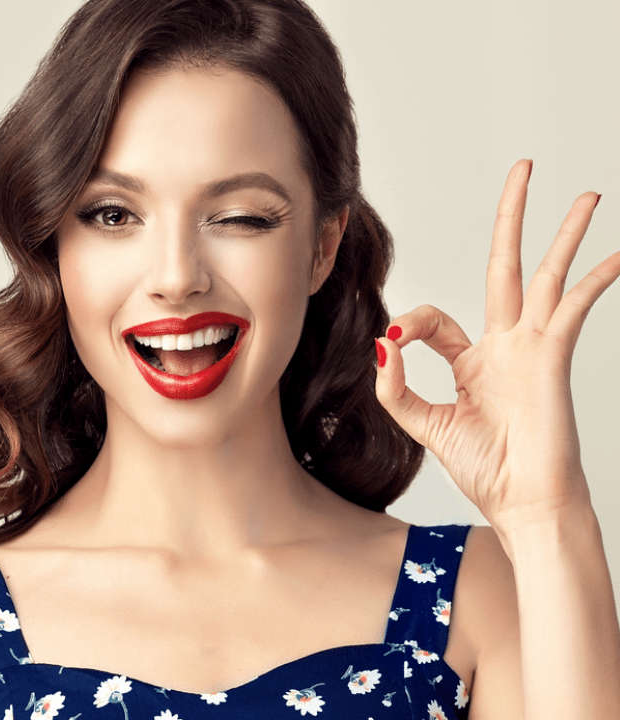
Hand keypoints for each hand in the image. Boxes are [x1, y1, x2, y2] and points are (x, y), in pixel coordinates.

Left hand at [374, 160, 619, 532]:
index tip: (395, 343)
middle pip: (506, 268)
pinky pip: (575, 309)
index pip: (436, 319)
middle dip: (512, 219)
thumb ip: (396, 387)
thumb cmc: (484, 467)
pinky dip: (594, 281)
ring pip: (548, 277)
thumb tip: (381, 344)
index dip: (411, 322)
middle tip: (523, 171)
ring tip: (585, 197)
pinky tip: (617, 256)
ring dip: (564, 236)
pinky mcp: (553, 358)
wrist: (521, 501)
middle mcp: (505, 345)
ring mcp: (532, 347)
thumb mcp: (423, 424)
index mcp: (471, 360)